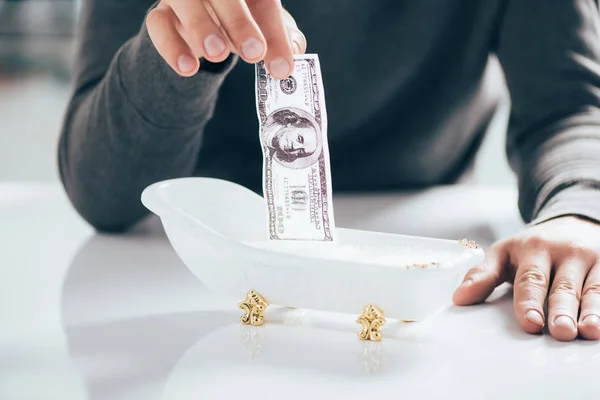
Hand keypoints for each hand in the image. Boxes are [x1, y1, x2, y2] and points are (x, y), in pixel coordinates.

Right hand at [146, 0, 305, 77]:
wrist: (203, 29)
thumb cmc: (240, 24)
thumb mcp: (266, 30)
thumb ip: (283, 38)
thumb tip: (295, 51)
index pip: (263, 2)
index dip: (275, 34)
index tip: (283, 67)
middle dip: (239, 22)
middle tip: (254, 53)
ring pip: (185, 0)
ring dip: (201, 27)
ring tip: (218, 55)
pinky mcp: (161, 15)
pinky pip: (158, 24)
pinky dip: (171, 47)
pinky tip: (188, 68)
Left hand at [453, 216, 599, 340]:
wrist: (572, 221)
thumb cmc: (532, 246)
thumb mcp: (504, 253)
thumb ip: (483, 275)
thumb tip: (459, 299)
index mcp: (534, 249)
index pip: (530, 278)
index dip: (529, 301)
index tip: (530, 322)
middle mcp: (565, 252)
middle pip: (563, 286)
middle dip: (562, 309)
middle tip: (561, 331)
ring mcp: (593, 259)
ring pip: (594, 288)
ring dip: (592, 311)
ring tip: (589, 332)